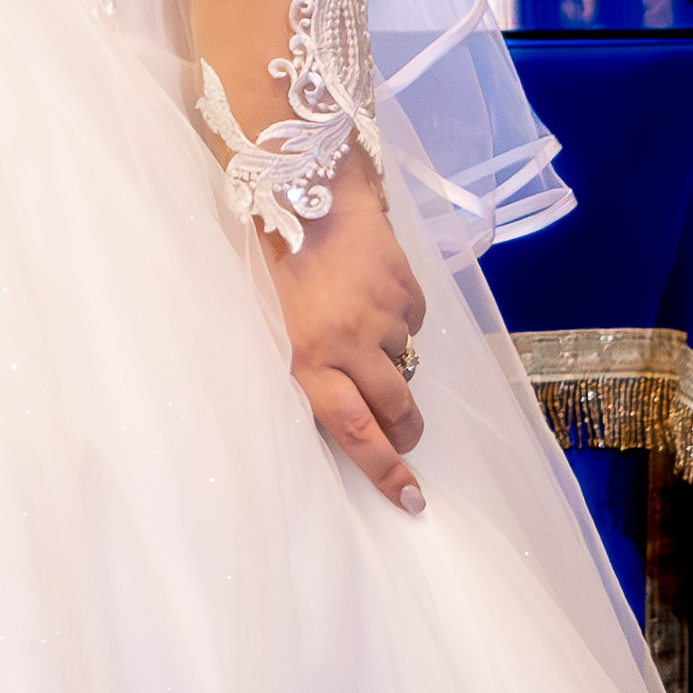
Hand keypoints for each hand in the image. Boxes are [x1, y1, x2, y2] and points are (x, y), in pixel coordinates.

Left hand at [278, 152, 428, 512]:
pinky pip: (412, 323)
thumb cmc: (282, 266)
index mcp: (309, 356)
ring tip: (359, 324)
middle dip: (406, 432)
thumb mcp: (280, 327)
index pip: (355, 430)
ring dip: (389, 358)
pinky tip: (372, 292)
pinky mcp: (407, 290)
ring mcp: (384, 316)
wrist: (311, 193)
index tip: (410, 498)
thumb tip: (351, 416)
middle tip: (406, 438)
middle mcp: (350, 341)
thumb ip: (314, 370)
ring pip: (403, 364)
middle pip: (395, 409)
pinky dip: (398, 318)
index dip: (385, 470)